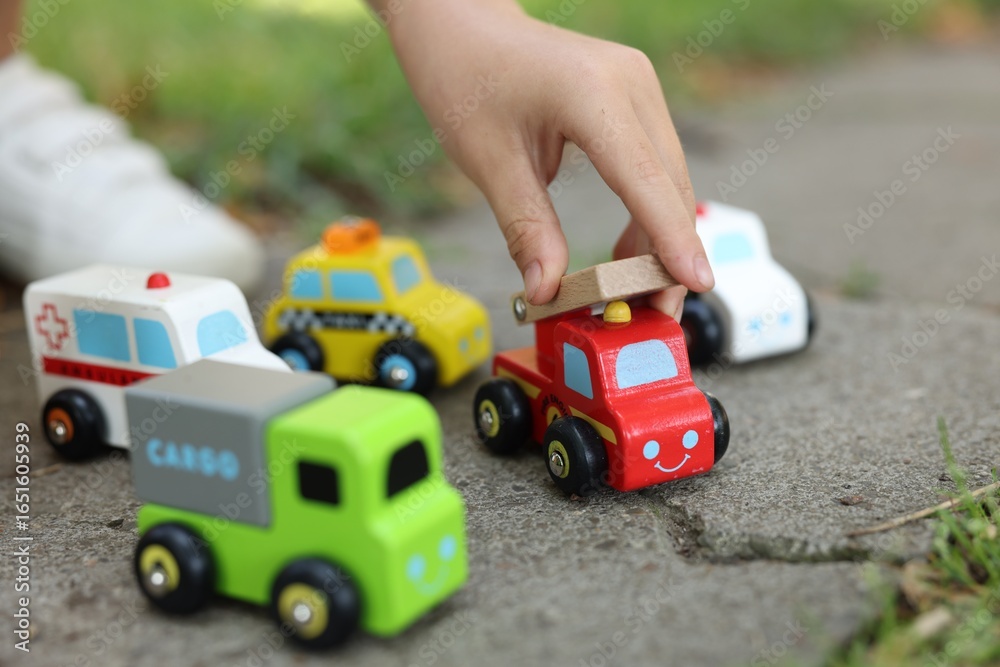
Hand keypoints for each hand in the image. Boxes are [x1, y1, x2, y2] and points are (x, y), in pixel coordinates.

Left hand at [381, 0, 713, 318]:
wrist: (462, 22)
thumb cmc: (464, 78)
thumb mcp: (487, 160)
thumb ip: (525, 227)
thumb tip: (548, 291)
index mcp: (592, 93)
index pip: (645, 179)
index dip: (671, 239)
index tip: (696, 285)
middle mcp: (630, 83)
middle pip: (669, 184)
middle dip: (669, 254)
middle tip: (657, 315)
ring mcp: (638, 86)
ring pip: (668, 179)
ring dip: (661, 238)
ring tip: (641, 294)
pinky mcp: (633, 98)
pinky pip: (654, 165)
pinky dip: (648, 212)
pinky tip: (629, 253)